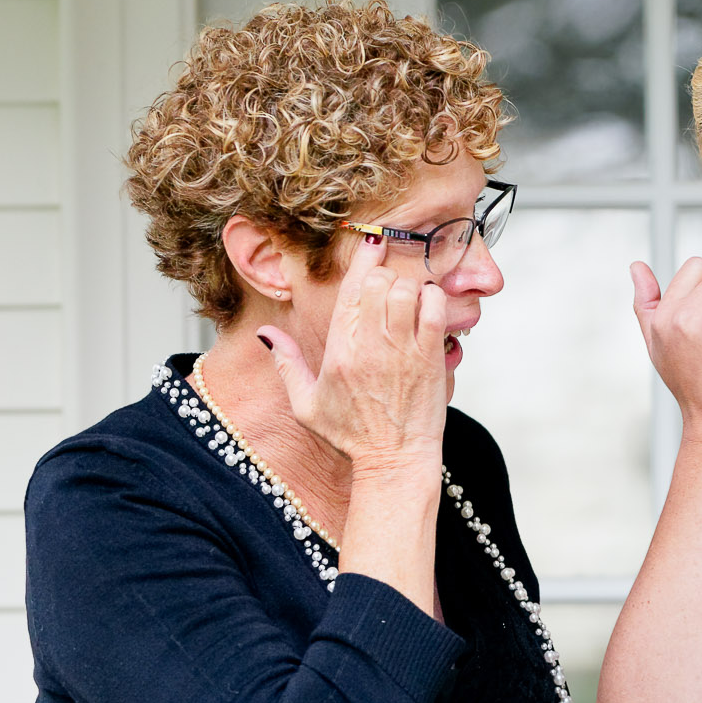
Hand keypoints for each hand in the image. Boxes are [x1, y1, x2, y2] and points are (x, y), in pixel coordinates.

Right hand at [260, 236, 448, 472]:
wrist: (395, 461)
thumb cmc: (353, 436)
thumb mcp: (306, 404)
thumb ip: (286, 364)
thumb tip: (265, 334)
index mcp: (339, 353)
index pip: (349, 290)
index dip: (363, 259)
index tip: (372, 241)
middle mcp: (370, 347)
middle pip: (378, 283)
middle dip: (384, 276)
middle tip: (387, 288)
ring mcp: (402, 351)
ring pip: (406, 291)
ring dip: (408, 287)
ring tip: (407, 300)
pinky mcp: (430, 358)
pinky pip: (435, 309)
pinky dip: (434, 300)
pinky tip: (428, 310)